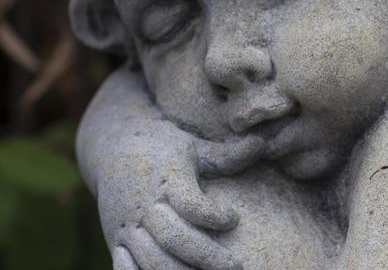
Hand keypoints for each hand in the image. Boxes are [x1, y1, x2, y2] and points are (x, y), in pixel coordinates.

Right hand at [100, 122, 264, 269]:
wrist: (112, 146)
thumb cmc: (163, 146)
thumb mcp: (194, 146)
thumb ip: (227, 155)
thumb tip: (262, 144)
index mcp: (168, 179)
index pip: (191, 204)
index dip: (214, 216)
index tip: (235, 219)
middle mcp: (145, 204)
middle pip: (175, 238)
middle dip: (207, 257)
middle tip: (236, 268)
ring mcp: (128, 225)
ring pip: (152, 260)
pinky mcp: (115, 239)